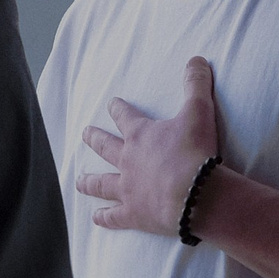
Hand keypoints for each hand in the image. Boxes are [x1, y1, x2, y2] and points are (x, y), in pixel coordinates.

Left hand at [78, 55, 221, 235]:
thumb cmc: (196, 151)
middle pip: (105, 147)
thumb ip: (196, 84)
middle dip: (95, 139)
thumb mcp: (200, 111)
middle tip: (85, 134)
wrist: (195, 193)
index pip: (125, 116)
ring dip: (90, 182)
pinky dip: (105, 218)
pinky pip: (114, 216)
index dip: (118, 109)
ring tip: (79, 181)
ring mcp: (128, 189)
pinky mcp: (134, 214)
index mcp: (141, 135)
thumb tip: (197, 59)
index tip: (111, 104)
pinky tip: (96, 218)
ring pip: (102, 184)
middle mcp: (128, 160)